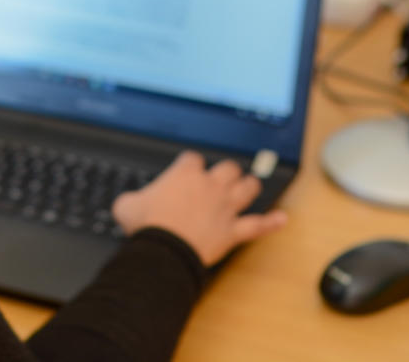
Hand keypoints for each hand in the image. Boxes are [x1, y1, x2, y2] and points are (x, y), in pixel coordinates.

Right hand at [111, 151, 286, 265]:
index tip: (185, 171)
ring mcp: (225, 207)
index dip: (189, 164)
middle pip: (228, 168)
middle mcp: (210, 185)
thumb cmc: (146, 226)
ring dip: (249, 186)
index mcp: (184, 174)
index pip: (192, 159)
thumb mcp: (126, 205)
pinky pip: (257, 225)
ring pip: (248, 188)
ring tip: (249, 186)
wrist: (164, 250)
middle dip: (225, 171)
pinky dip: (271, 222)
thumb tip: (126, 204)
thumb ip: (130, 199)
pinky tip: (281, 219)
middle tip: (220, 178)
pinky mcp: (233, 231)